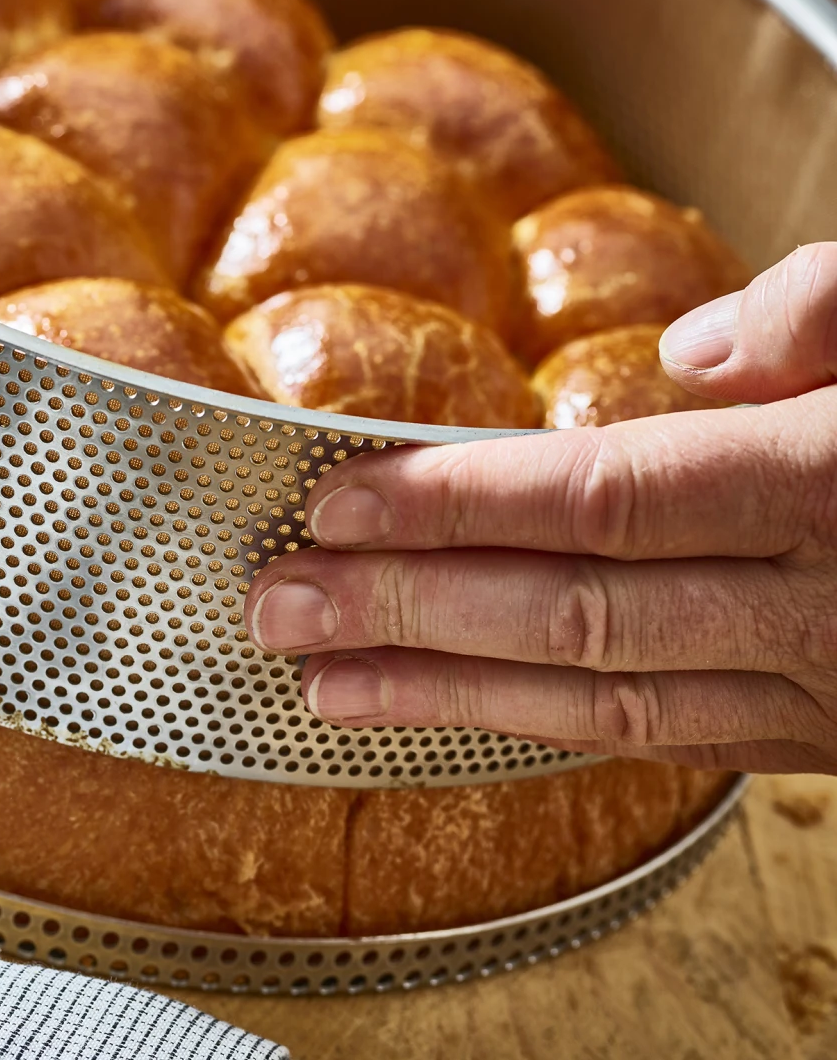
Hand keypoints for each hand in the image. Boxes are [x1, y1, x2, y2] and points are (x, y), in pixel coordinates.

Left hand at [244, 243, 836, 773]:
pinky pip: (662, 742)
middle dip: (405, 608)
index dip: (456, 505)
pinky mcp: (818, 736)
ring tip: (322, 682)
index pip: (600, 497)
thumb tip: (683, 352)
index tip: (334, 504)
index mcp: (820, 484)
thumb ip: (814, 316)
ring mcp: (820, 689)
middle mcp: (814, 607)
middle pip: (570, 612)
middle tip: (276, 604)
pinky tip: (448, 707)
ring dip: (446, 692)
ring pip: (604, 705)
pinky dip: (539, 726)